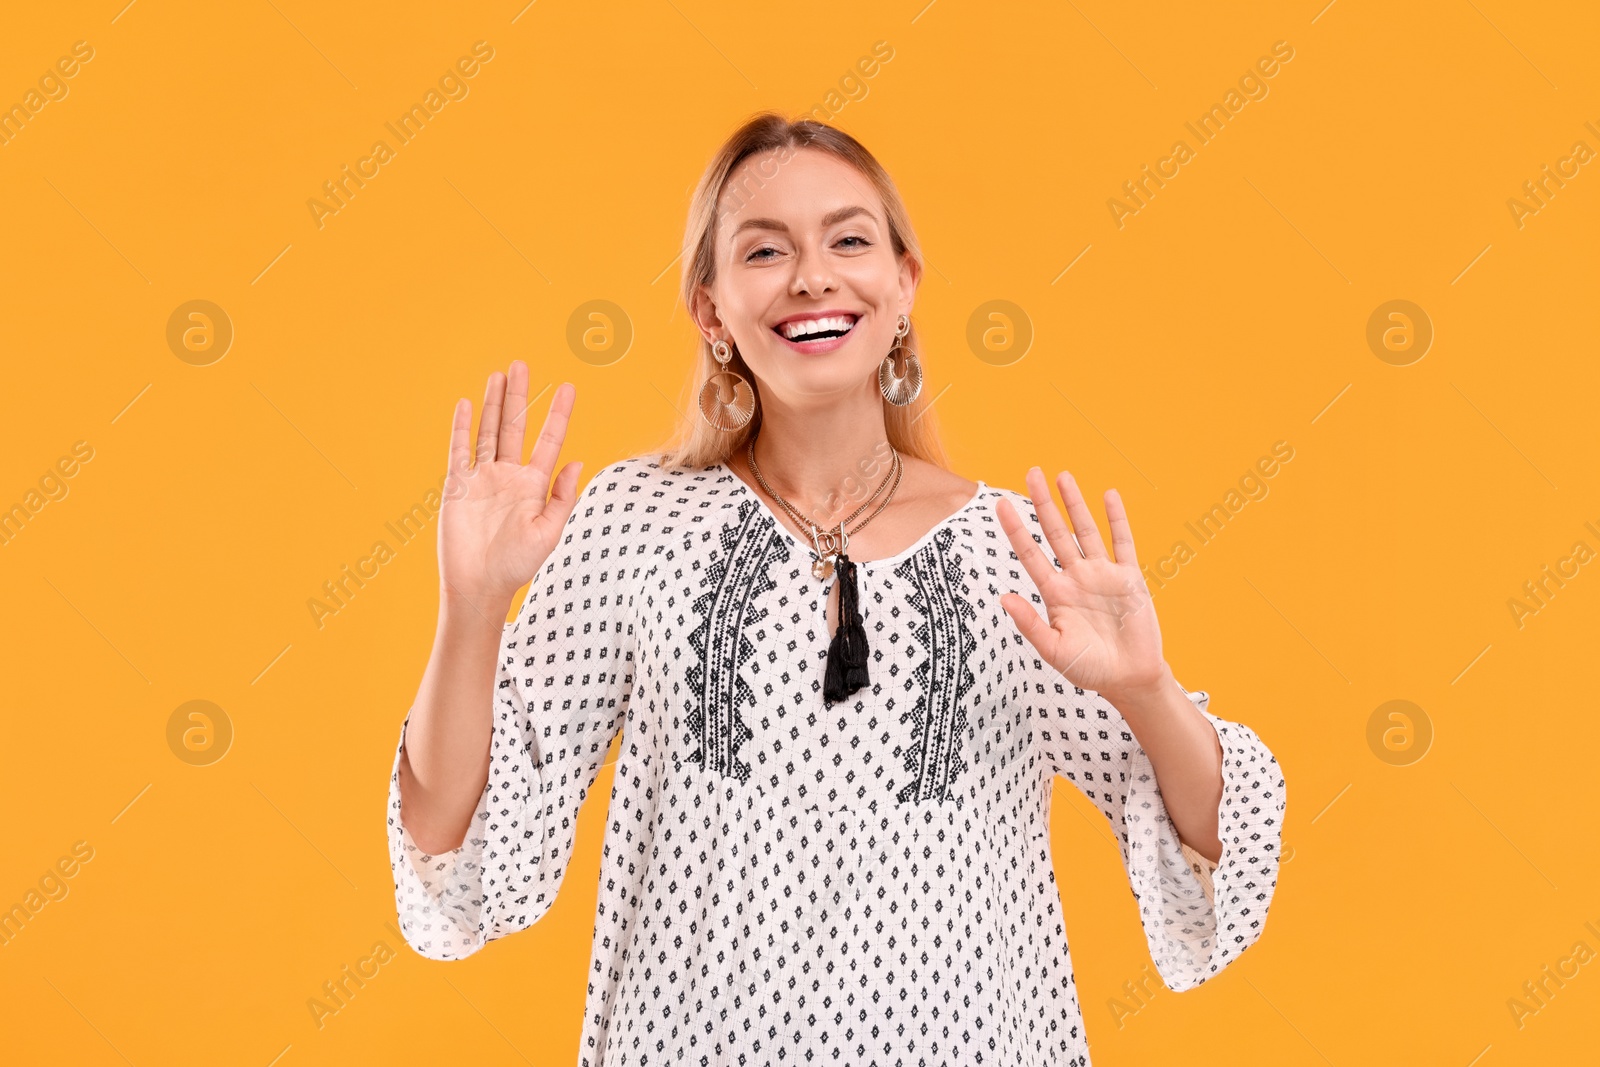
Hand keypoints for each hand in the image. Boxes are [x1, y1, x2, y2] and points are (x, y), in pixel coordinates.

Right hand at [437, 363, 583, 618]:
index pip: (549, 440)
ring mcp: (483, 478)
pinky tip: (467, 403)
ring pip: (488, 431)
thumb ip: (562, 498)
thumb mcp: (548, 533)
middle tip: (522, 364)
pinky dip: (463, 427)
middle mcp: (509, 476)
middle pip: (515, 426)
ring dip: (493, 403)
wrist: (479, 585)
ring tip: (499, 375)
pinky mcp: (458, 485)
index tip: (568, 387)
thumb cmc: (517, 566)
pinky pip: (460, 450)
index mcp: (534, 485)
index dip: (558, 414)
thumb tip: (579, 462)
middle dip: (520, 396)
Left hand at [996, 467, 1169, 705]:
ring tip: (1062, 475)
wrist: (1129, 679)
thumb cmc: (1089, 669)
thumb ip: (1030, 624)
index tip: (998, 505)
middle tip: (1031, 472)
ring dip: (1075, 503)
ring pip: (1085, 530)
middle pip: (1055, 531)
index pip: (1029, 553)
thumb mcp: (1054, 650)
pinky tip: (1109, 495)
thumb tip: (1004, 598)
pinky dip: (1117, 518)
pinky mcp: (1129, 577)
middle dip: (1043, 502)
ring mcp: (1102, 574)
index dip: (1015, 529)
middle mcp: (1075, 577)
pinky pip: (1122, 542)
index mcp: (1054, 593)